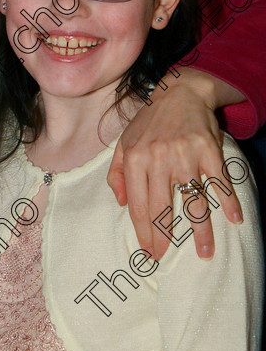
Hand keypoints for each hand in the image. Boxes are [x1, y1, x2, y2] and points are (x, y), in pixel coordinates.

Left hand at [107, 68, 243, 260]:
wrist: (179, 92)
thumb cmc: (149, 122)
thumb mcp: (124, 142)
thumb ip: (116, 173)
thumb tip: (120, 203)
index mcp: (135, 158)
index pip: (137, 204)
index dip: (143, 232)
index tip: (147, 252)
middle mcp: (158, 158)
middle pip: (162, 208)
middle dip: (163, 238)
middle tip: (165, 258)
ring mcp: (184, 154)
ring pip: (193, 200)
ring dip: (200, 230)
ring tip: (203, 253)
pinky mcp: (208, 150)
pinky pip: (218, 180)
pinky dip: (227, 201)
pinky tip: (234, 219)